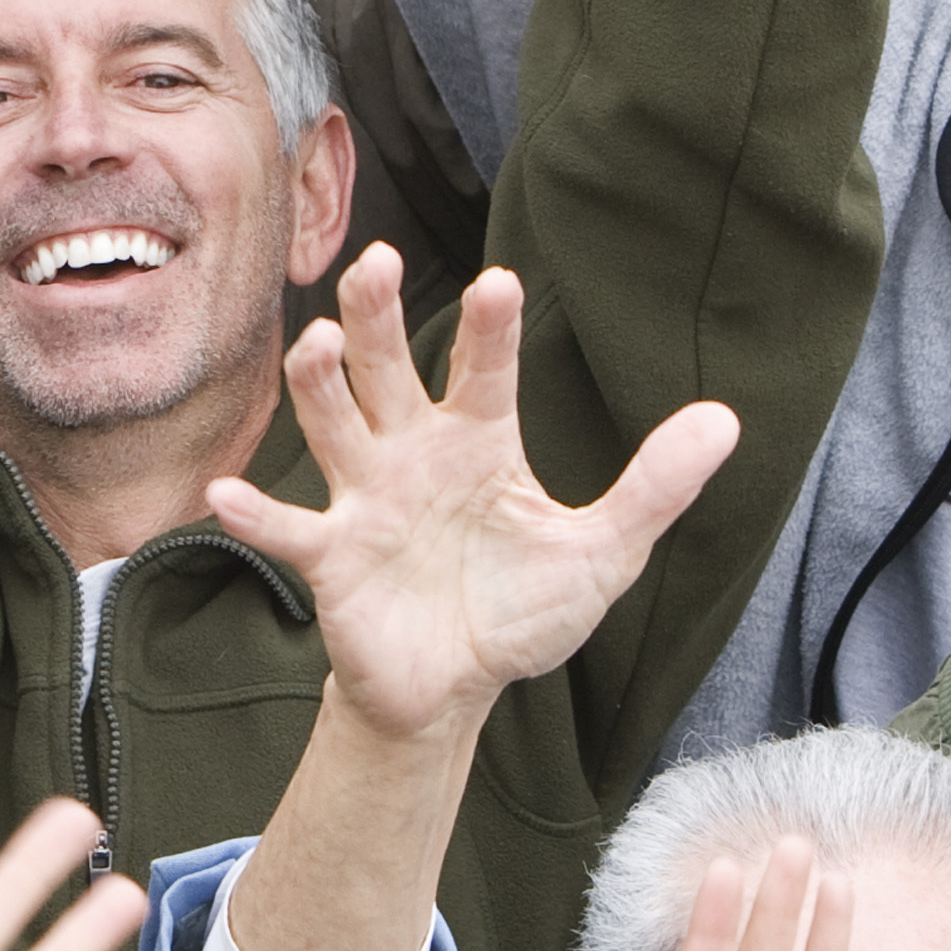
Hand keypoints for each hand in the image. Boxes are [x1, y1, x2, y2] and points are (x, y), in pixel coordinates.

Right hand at [208, 254, 745, 741]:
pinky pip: (290, 532)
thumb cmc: (519, 609)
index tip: (500, 281)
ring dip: (319, 386)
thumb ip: (654, 487)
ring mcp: (365, 501)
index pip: (484, 370)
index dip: (489, 329)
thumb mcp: (600, 552)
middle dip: (378, 317)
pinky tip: (224, 497)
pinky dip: (255, 516)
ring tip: (314, 346)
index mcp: (478, 441)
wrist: (456, 689)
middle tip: (375, 260)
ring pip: (333, 426)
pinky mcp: (331, 558)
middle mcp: (413, 454)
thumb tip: (727, 418)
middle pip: (387, 370)